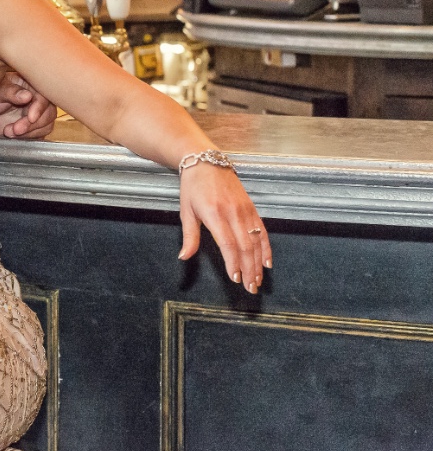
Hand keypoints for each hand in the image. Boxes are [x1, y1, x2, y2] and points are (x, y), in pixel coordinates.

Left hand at [0, 72, 56, 139]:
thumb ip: (11, 92)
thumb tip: (28, 96)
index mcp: (29, 85)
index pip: (44, 95)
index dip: (39, 108)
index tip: (30, 118)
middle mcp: (36, 99)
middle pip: (49, 112)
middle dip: (33, 124)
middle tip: (16, 129)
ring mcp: (37, 114)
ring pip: (46, 125)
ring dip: (30, 132)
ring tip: (9, 132)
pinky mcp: (34, 127)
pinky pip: (40, 134)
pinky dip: (29, 138)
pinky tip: (14, 136)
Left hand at [178, 163, 271, 293]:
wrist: (207, 162)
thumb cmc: (193, 188)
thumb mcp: (186, 211)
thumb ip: (189, 236)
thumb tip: (184, 257)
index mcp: (215, 214)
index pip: (228, 244)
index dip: (233, 263)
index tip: (235, 279)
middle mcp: (233, 213)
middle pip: (245, 246)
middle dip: (249, 270)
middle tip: (250, 288)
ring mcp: (245, 210)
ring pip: (256, 241)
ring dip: (258, 263)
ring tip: (257, 281)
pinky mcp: (252, 208)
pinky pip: (262, 231)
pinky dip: (266, 248)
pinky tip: (267, 263)